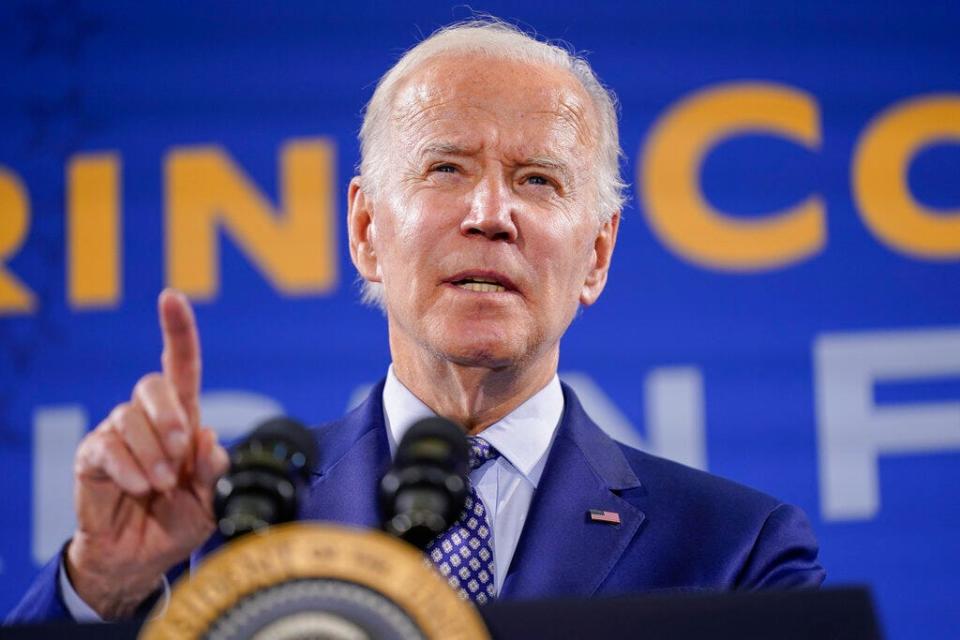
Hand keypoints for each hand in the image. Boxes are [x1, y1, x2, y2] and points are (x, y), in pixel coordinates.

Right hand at [65, 289, 228, 619]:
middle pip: (152, 384)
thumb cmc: (179, 521)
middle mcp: (148, 418)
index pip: (180, 366)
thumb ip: (215, 469)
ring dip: (152, 453)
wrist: (141, 557)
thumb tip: (207, 436)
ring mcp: (117, 433)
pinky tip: (138, 486)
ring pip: (131, 419)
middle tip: (180, 451)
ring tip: (161, 485)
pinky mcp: (92, 455)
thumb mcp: (211, 499)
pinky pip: (107, 446)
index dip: (178, 331)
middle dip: (169, 414)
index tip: (171, 298)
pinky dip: (128, 467)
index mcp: (183, 419)